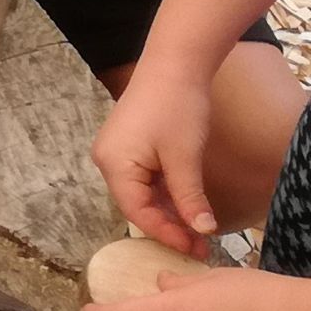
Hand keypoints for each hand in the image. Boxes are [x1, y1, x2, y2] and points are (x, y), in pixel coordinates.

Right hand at [93, 61, 220, 251]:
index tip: (194, 248)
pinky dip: (166, 193)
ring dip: (169, 211)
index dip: (166, 234)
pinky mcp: (130, 145)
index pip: (137, 213)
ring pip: (143, 194)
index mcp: (114, 165)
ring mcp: (117, 153)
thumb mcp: (185, 158)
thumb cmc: (177, 106)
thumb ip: (190, 198)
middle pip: (138, 206)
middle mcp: (108, 161)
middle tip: (199, 245)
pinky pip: (146, 179)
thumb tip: (203, 232)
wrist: (175, 62)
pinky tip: (187, 204)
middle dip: (169, 226)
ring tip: (197, 229)